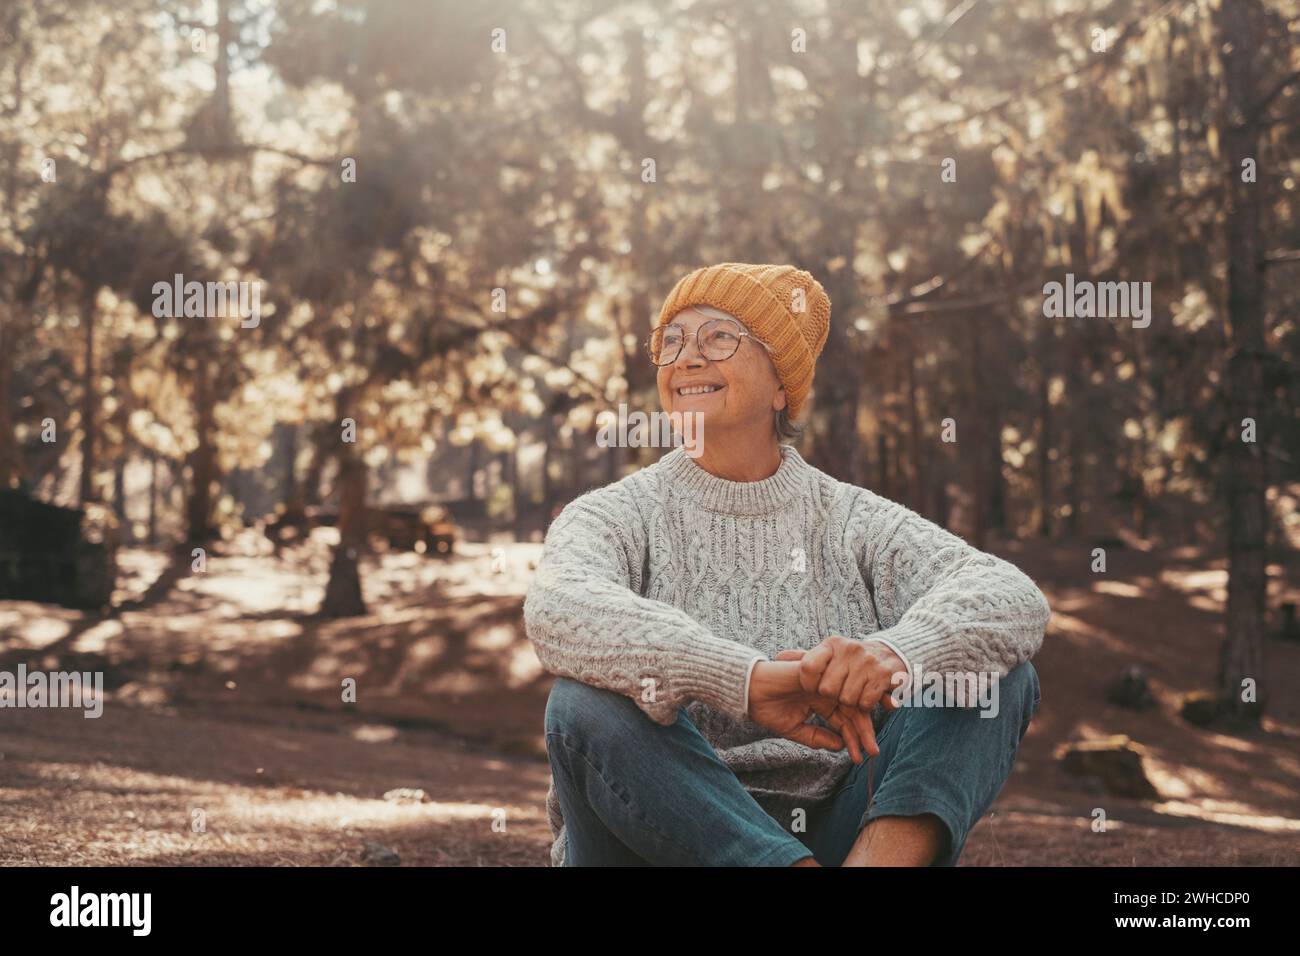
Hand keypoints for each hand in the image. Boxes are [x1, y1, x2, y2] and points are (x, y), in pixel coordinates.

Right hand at [746, 658, 877, 762]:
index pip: (843, 720)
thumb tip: (840, 746)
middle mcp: (827, 691)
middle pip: (852, 711)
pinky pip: (844, 687)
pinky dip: (856, 701)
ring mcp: (826, 682)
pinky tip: (863, 717)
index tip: (860, 757)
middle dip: (863, 733)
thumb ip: (816, 737)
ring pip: (851, 701)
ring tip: (867, 745)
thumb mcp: (794, 729)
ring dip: (861, 724)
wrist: (750, 692)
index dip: (853, 738)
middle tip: (872, 753)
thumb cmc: (767, 709)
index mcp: (821, 702)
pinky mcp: (823, 675)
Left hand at [790, 636, 907, 714]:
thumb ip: (804, 658)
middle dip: (833, 697)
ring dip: (850, 703)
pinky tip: (867, 695)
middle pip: (828, 690)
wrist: (890, 654)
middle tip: (839, 691)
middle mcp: (849, 649)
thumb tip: (778, 657)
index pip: (808, 667)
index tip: (813, 689)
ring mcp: (867, 661)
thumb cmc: (850, 659)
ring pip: (847, 699)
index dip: (808, 684)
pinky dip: (865, 706)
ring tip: (854, 692)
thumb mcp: (828, 654)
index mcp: (831, 644)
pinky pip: (865, 703)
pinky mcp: (884, 675)